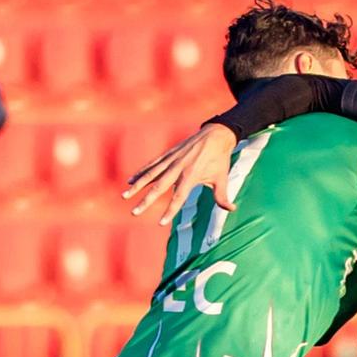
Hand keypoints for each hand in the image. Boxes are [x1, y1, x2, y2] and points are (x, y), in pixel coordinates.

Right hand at [124, 123, 238, 225]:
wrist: (216, 134)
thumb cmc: (220, 159)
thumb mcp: (222, 178)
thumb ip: (222, 196)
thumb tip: (231, 209)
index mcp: (191, 176)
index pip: (179, 197)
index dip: (170, 210)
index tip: (160, 222)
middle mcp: (178, 168)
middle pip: (159, 187)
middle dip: (146, 201)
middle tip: (134, 212)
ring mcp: (171, 159)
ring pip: (151, 174)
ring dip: (138, 186)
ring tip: (125, 196)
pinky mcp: (168, 154)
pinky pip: (152, 164)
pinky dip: (142, 172)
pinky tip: (131, 180)